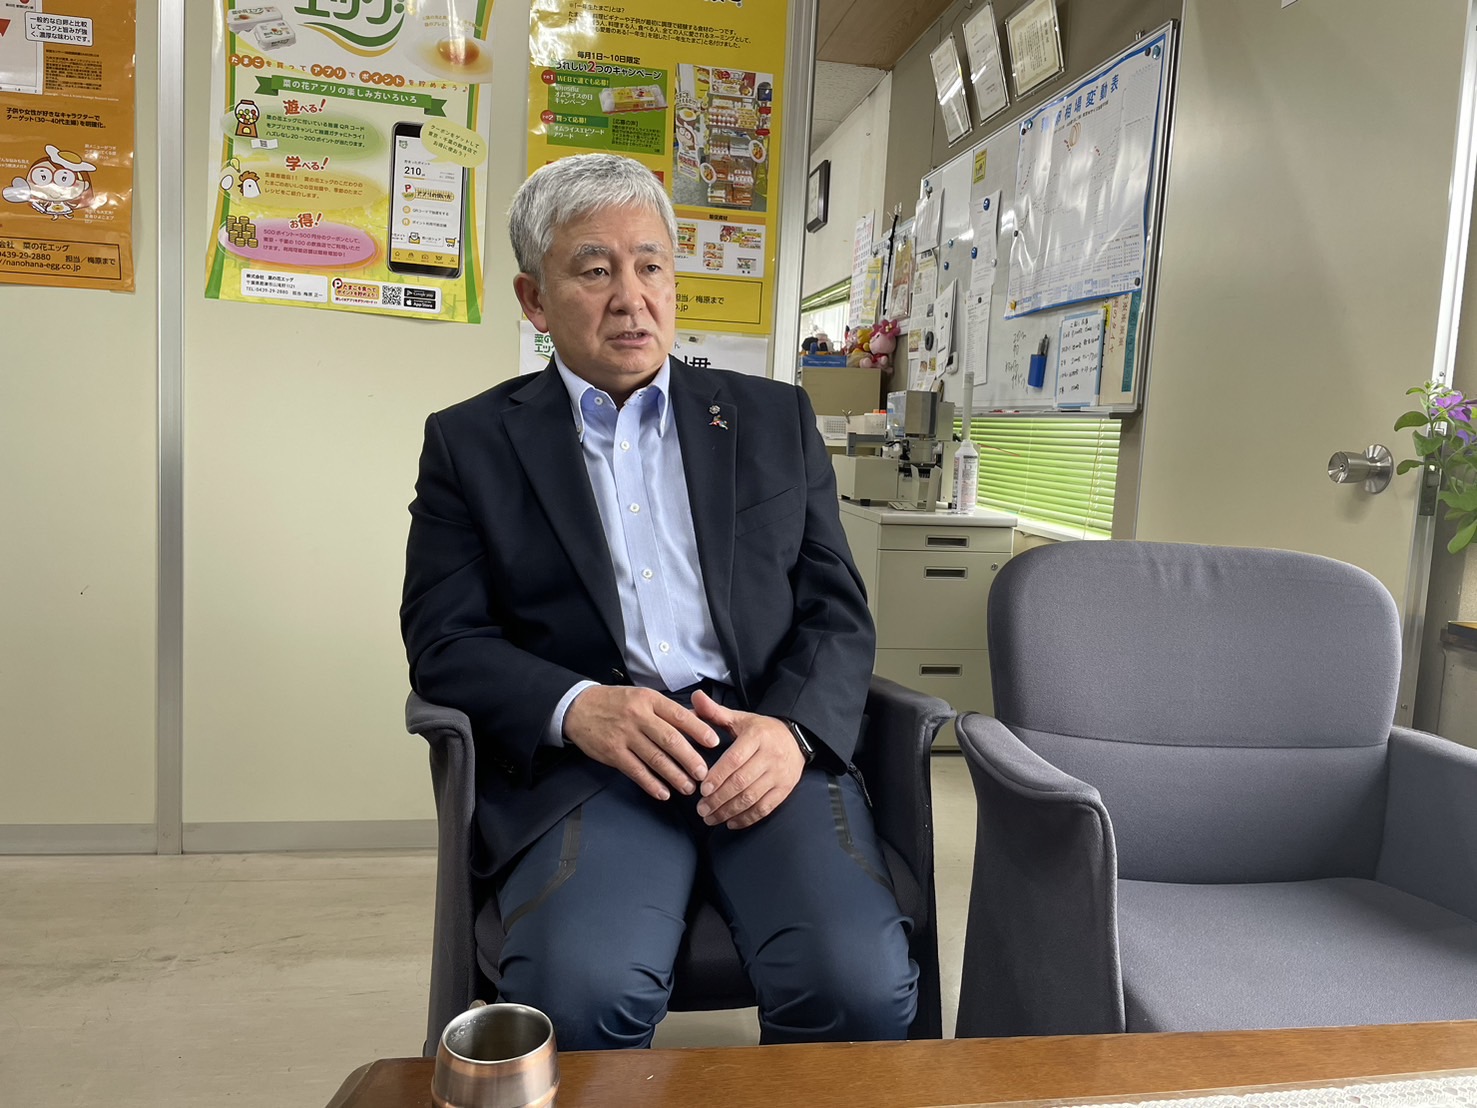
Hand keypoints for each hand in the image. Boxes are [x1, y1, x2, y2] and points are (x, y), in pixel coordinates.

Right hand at [562, 685, 719, 800]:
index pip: (678, 715)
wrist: (578, 707)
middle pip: (670, 740)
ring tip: (688, 787)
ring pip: (655, 758)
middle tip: (704, 774)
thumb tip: (697, 723)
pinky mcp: (612, 753)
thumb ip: (666, 711)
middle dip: (690, 759)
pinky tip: (664, 793)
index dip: (698, 729)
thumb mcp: (641, 697)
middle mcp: (638, 716)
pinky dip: (651, 784)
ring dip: (674, 775)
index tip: (714, 742)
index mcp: (649, 700)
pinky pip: (636, 771)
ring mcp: (624, 735)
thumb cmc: (616, 703)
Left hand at [690, 691, 805, 829]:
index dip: (718, 776)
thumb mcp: (740, 718)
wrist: (796, 738)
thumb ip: (715, 712)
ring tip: (710, 818)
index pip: (735, 759)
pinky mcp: (785, 789)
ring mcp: (780, 774)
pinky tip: (731, 822)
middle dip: (719, 799)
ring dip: (729, 811)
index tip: (702, 789)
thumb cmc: (761, 730)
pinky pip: (765, 808)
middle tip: (701, 810)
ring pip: (752, 798)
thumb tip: (695, 697)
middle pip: (742, 782)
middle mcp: (770, 756)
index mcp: (757, 736)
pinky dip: (747, 818)